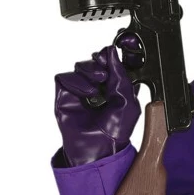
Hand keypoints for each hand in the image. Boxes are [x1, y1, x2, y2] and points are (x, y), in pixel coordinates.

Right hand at [54, 33, 142, 165]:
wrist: (99, 149)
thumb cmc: (115, 132)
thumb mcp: (127, 100)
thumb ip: (121, 75)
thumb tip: (111, 51)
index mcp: (116, 86)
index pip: (113, 61)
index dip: (117, 53)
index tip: (124, 45)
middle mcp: (98, 86)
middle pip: (96, 59)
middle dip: (102, 61)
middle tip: (107, 71)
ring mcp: (80, 89)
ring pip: (81, 65)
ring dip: (91, 71)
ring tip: (99, 87)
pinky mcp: (65, 94)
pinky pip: (66, 76)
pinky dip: (77, 81)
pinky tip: (88, 94)